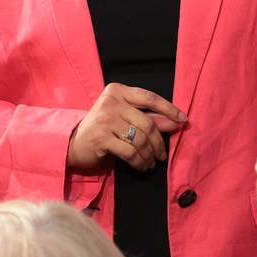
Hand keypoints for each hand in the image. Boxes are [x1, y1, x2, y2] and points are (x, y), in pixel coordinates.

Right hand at [67, 82, 185, 171]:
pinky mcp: (101, 138)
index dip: (169, 109)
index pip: (149, 98)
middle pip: (147, 123)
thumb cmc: (103, 128)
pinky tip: (142, 166)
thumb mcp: (124, 117)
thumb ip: (149, 117)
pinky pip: (130, 152)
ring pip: (140, 139)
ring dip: (149, 155)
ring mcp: (105, 119)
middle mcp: (111, 102)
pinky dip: (140, 161)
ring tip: (151, 162)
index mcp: (117, 90)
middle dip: (158, 142)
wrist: (73, 143)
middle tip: (162, 154)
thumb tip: (176, 122)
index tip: (182, 120)